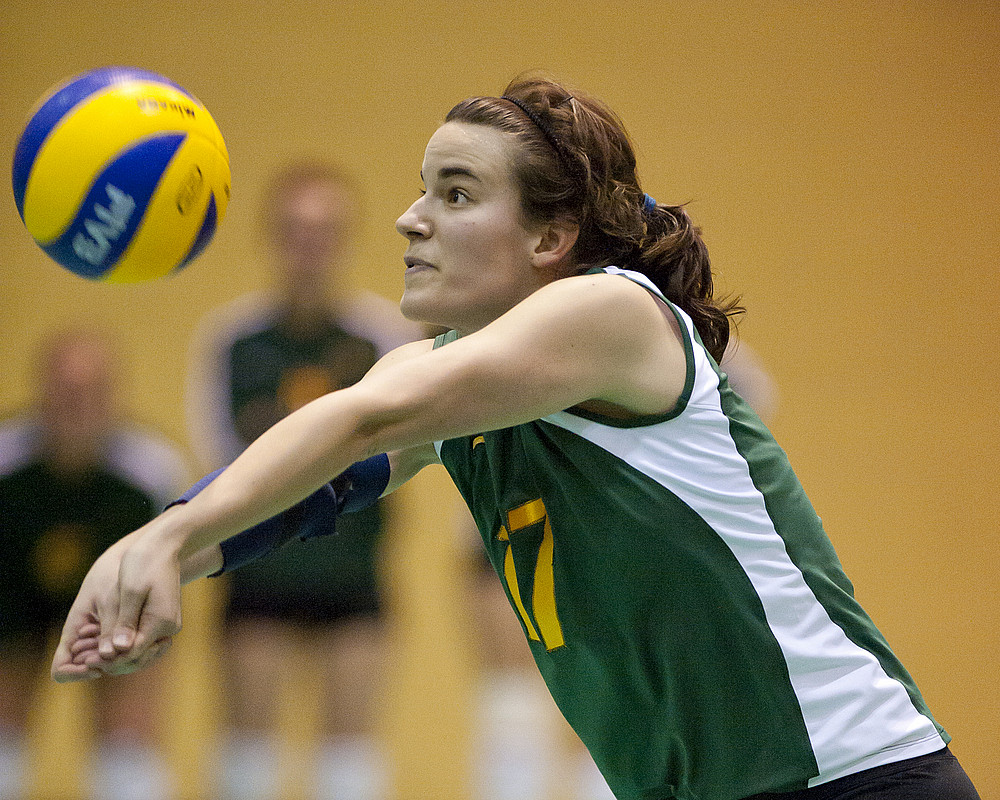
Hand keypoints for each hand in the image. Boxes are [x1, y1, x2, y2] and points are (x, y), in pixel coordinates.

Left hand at [51, 515, 185, 681]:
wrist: (162, 547)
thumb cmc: (143, 563)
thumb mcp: (129, 591)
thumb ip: (124, 622)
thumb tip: (117, 649)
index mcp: (161, 621)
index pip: (133, 653)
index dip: (109, 661)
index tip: (85, 661)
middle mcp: (169, 628)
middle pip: (139, 657)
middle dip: (112, 662)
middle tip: (85, 660)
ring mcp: (168, 625)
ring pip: (141, 652)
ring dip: (117, 656)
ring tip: (91, 653)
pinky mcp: (163, 620)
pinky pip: (144, 641)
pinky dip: (125, 646)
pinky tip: (105, 643)